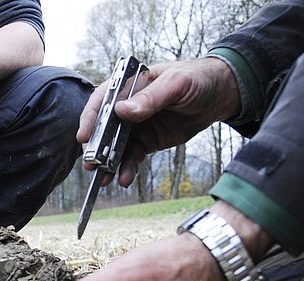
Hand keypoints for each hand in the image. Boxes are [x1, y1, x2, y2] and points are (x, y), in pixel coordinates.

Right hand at [78, 58, 240, 185]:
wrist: (220, 94)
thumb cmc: (196, 78)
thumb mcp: (176, 84)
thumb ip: (150, 98)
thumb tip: (122, 112)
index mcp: (129, 86)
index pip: (102, 101)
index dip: (90, 118)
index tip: (84, 136)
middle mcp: (127, 107)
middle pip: (103, 128)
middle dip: (95, 147)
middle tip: (90, 164)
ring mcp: (135, 126)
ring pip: (114, 147)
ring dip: (107, 164)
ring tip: (104, 180)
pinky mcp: (146, 141)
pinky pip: (132, 157)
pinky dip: (126, 168)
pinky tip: (124, 179)